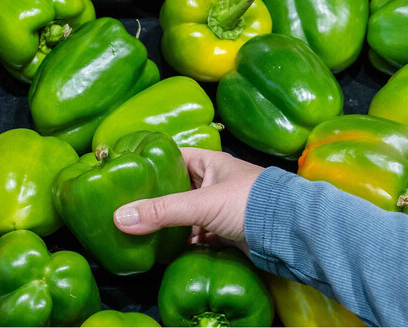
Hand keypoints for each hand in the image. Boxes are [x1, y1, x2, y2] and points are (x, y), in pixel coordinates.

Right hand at [113, 147, 263, 246]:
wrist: (288, 231)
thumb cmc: (248, 203)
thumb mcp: (201, 204)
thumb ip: (161, 211)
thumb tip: (119, 217)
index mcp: (210, 163)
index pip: (173, 157)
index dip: (150, 163)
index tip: (127, 174)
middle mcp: (215, 182)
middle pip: (178, 189)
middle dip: (157, 201)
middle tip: (129, 209)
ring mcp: (222, 208)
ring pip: (188, 215)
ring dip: (171, 225)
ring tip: (144, 233)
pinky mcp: (228, 231)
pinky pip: (200, 235)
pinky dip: (186, 242)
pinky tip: (170, 251)